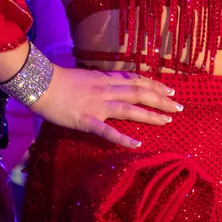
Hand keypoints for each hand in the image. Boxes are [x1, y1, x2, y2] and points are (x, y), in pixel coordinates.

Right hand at [29, 66, 181, 148]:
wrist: (41, 83)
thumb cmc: (59, 80)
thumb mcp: (85, 77)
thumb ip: (100, 82)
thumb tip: (112, 85)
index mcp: (106, 79)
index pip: (137, 80)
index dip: (155, 85)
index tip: (171, 90)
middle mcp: (106, 90)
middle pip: (140, 93)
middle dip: (162, 99)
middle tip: (180, 106)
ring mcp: (98, 105)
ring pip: (131, 109)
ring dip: (151, 115)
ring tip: (168, 120)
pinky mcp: (86, 120)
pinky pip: (108, 131)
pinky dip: (123, 138)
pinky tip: (137, 144)